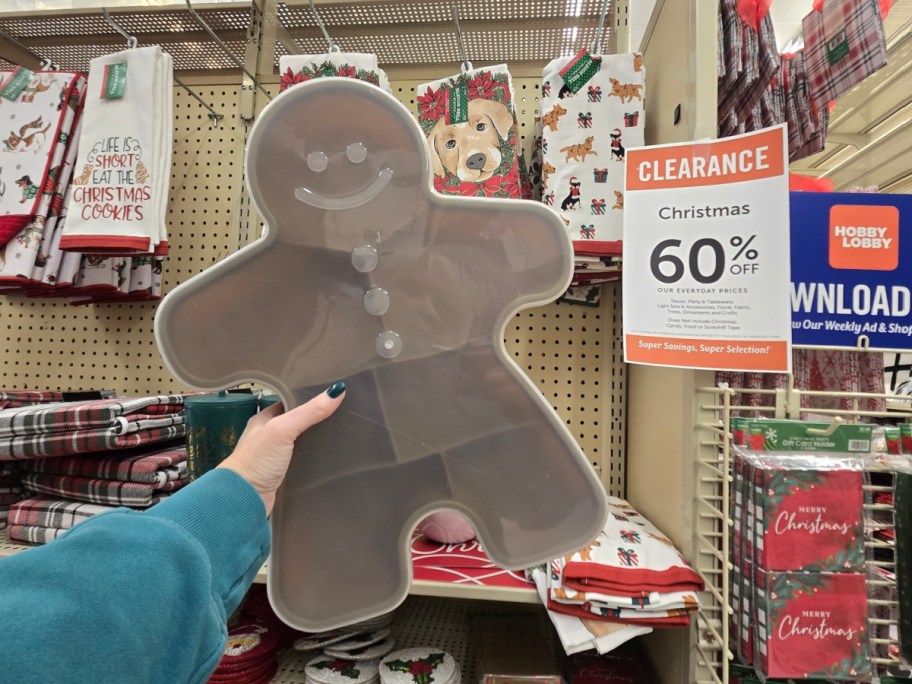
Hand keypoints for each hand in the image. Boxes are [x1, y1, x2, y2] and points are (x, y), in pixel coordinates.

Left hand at [217, 382, 345, 514]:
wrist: (243, 498)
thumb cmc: (257, 459)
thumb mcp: (283, 429)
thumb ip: (309, 412)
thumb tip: (337, 390)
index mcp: (264, 419)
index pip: (289, 401)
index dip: (308, 395)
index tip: (331, 392)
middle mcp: (269, 435)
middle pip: (297, 421)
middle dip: (316, 417)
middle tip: (342, 410)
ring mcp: (276, 455)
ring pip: (301, 441)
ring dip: (317, 438)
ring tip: (342, 430)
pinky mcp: (284, 473)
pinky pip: (303, 459)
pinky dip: (315, 456)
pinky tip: (330, 454)